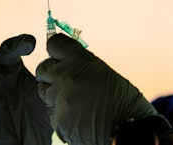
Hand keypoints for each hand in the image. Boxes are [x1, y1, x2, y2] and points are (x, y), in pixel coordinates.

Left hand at [36, 34, 164, 144]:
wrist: (129, 129)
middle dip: (51, 74)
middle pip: (43, 68)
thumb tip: (63, 61)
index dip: (56, 52)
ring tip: (76, 101)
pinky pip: (51, 112)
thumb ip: (80, 65)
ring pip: (44, 92)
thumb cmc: (122, 101)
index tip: (59, 57)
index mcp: (80, 60)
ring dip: (55, 95)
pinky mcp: (57, 120)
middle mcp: (66, 76)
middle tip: (65, 82)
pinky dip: (61, 114)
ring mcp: (60, 99)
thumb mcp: (104, 72)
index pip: (54, 44)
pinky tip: (78, 116)